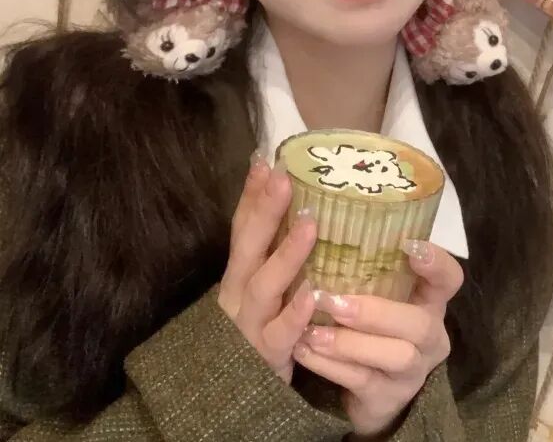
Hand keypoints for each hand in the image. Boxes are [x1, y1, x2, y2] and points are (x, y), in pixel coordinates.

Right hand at [217, 153, 317, 384]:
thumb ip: (278, 253)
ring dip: (286, 254)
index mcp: (241, 273)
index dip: (251, 194)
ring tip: (310, 223)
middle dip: (264, 210)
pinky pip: (280, 333)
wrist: (241, 395)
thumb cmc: (265, 327)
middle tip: (282, 178)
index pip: (242, 227)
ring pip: (263, 286)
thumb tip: (304, 207)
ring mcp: (250, 323)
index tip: (265, 159)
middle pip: (248, 247)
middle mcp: (239, 293)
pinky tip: (312, 294)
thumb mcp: (266, 287)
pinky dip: (294, 314)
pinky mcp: (267, 355)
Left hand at [292, 241, 463, 437]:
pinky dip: (330, 366)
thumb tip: (318, 210)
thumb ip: (360, 262)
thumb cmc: (364, 322)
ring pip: (396, 357)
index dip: (437, 263)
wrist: (363, 388)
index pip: (449, 278)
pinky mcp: (388, 399)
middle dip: (376, 312)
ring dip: (349, 343)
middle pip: (420, 324)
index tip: (410, 246)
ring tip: (311, 331)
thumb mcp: (371, 289)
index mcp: (428, 300)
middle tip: (332, 300)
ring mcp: (412, 371)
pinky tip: (303, 350)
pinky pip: (362, 383)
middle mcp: (428, 335)